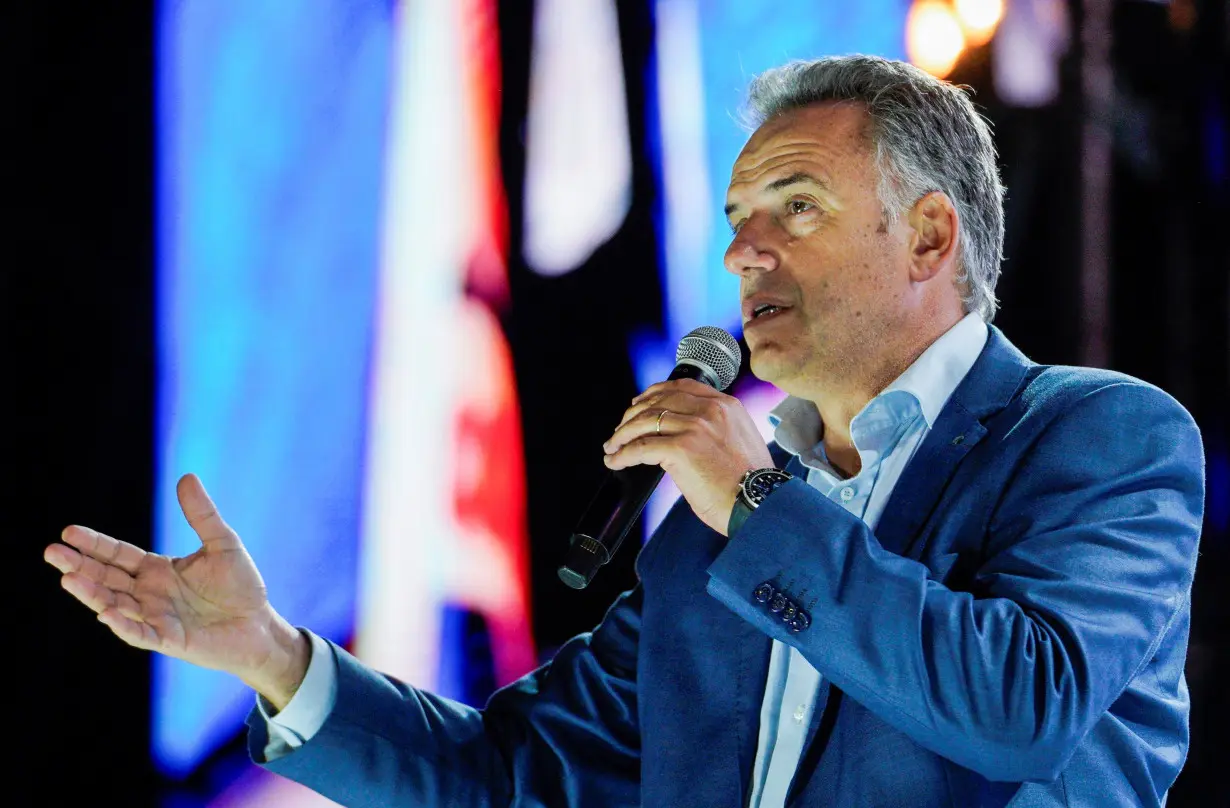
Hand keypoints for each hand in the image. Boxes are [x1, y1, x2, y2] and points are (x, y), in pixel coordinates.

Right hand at [44, 473, 308, 710]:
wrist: (260, 626)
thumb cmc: (241, 586)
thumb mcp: (223, 543)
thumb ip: (202, 515)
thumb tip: (187, 477)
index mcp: (157, 570)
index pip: (118, 555)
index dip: (94, 544)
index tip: (68, 532)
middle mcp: (149, 594)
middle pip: (106, 579)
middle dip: (79, 566)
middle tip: (51, 552)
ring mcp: (155, 618)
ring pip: (115, 605)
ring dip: (92, 594)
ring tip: (67, 579)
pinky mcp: (169, 640)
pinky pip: (141, 633)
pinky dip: (123, 625)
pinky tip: (105, 613)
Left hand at [602, 378, 773, 534]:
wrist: (760, 503)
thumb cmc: (751, 484)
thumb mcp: (738, 442)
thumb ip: (715, 429)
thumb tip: (680, 436)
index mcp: (726, 405)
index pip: (682, 387)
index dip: (654, 393)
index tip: (639, 403)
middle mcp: (711, 410)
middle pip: (658, 401)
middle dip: (633, 415)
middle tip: (620, 430)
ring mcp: (696, 427)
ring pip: (646, 422)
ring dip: (622, 435)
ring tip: (612, 447)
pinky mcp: (682, 449)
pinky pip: (642, 447)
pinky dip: (623, 454)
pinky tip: (616, 461)